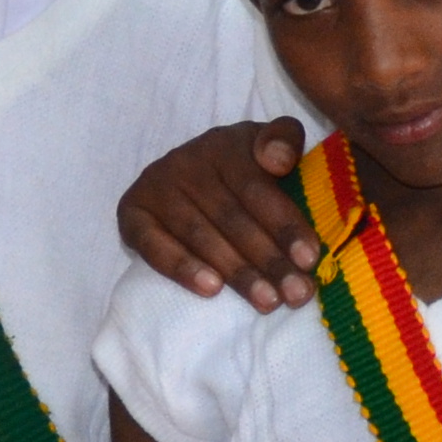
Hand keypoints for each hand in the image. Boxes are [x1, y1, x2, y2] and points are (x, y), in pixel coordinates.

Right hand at [118, 119, 321, 308]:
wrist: (187, 176)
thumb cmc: (244, 168)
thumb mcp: (269, 146)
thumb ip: (283, 140)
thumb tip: (277, 159)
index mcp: (224, 144)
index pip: (256, 188)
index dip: (284, 225)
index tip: (310, 260)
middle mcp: (186, 162)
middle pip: (231, 218)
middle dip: (268, 260)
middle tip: (296, 294)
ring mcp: (156, 187)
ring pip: (200, 236)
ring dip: (236, 273)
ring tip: (267, 301)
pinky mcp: (132, 213)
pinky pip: (153, 246)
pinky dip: (182, 268)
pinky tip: (211, 289)